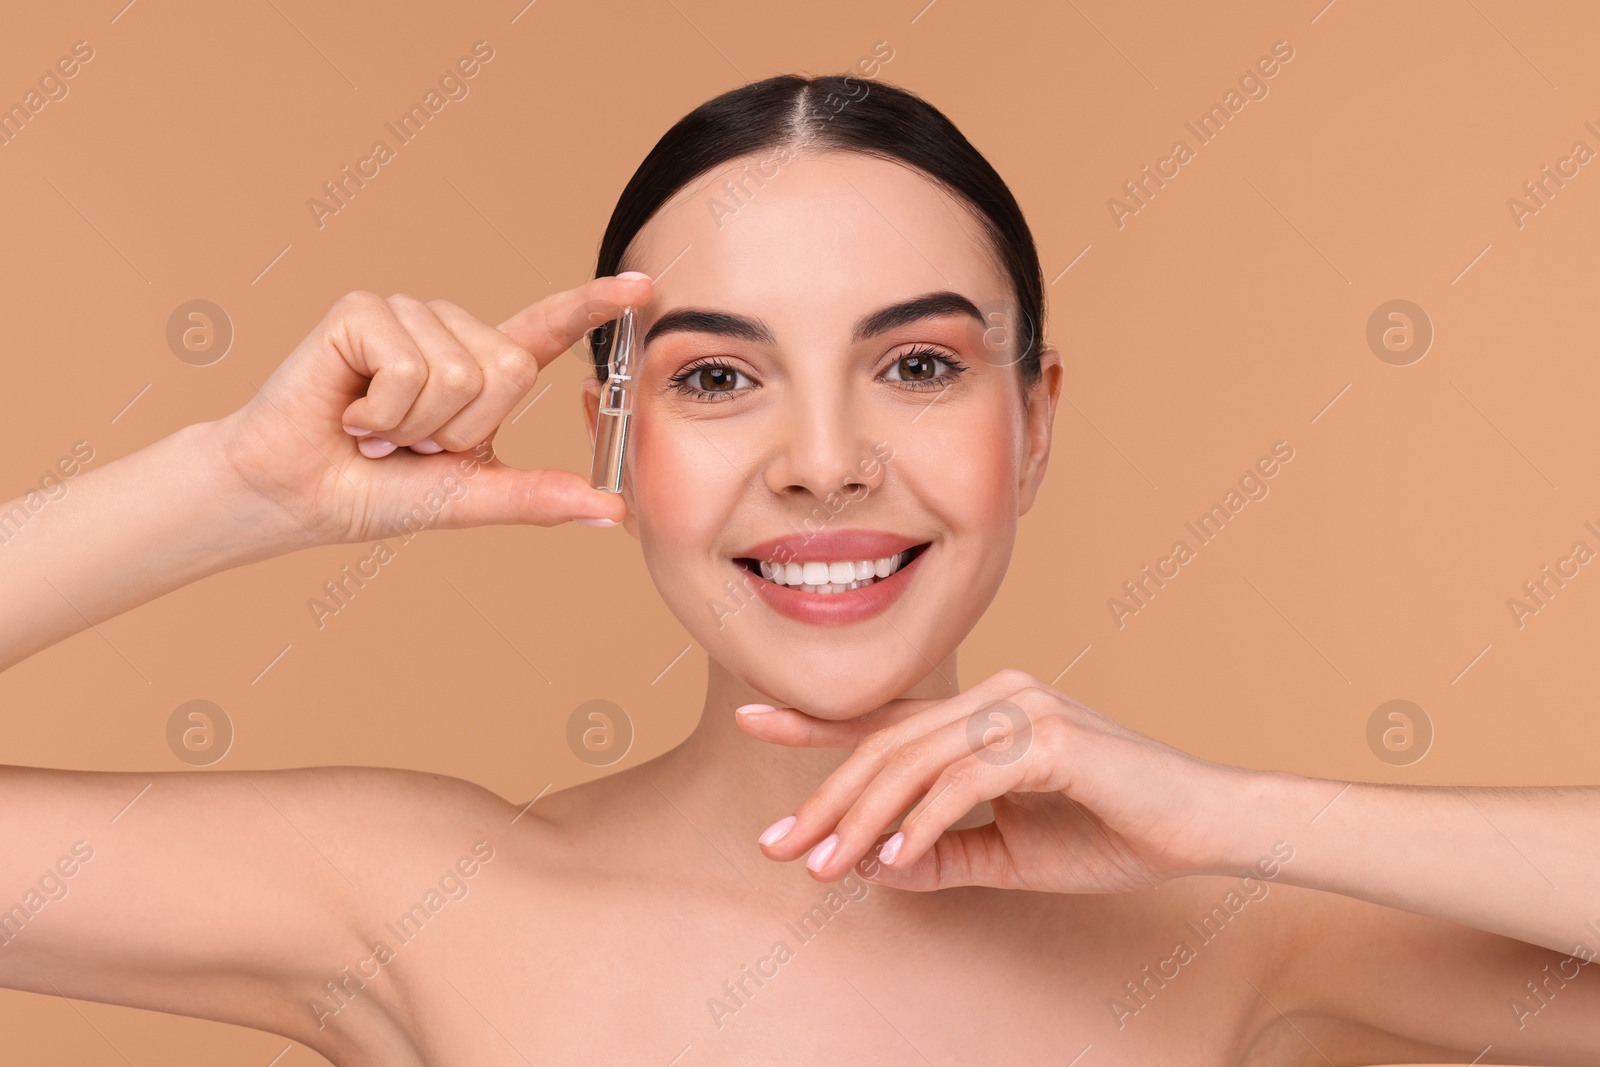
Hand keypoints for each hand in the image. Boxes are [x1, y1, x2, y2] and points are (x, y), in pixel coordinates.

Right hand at [213, 275, 651, 548]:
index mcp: (482, 370)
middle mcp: (451, 333)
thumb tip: (612, 512)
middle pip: (511, 371)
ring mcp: (408, 316)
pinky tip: (349, 415)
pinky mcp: (364, 311)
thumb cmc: (374, 493)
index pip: (548, 330)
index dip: (593, 306)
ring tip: (375, 430)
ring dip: (415, 425)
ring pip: (461, 372)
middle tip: (411, 443)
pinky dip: (381, 414)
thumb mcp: (468, 497)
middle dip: (463, 428)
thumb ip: (537, 498)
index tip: (643, 287)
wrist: (293, 495)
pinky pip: (410, 368)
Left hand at [740, 668, 1257, 892]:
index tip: (751, 722)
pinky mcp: (1048, 736)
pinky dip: (923, 823)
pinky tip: (894, 858)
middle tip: (777, 846)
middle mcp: (996, 696)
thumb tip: (871, 865)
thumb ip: (943, 854)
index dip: (815, 724)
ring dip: (863, 819)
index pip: (886, 723)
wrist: (1202, 826)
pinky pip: (964, 781)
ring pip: (914, 762)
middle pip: (887, 746)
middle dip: (824, 798)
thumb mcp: (1010, 853)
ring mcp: (1022, 708)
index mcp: (985, 715)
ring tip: (824, 867)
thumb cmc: (1112, 831)